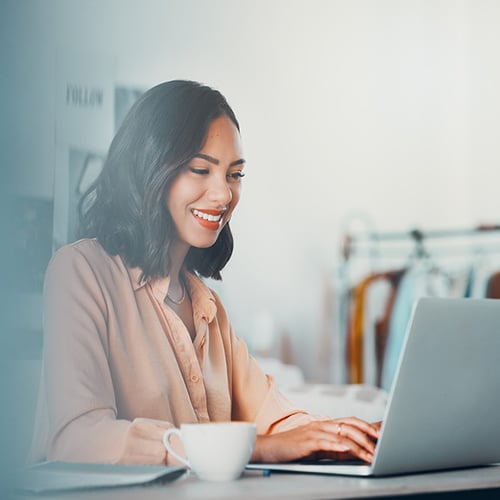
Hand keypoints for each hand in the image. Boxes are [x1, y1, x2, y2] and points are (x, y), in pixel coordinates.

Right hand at [251, 417, 380, 463]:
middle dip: (367, 434)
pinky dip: (340, 446)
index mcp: (325, 424)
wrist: (270, 448)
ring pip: (342, 434)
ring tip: (370, 455)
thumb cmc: (293, 448)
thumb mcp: (317, 447)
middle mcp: (321, 424)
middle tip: (380, 444)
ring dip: (359, 445)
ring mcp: (314, 431)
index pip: (349, 421)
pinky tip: (349, 451)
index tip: (380, 434)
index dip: (366, 425)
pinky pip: (327, 442)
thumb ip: (334, 446)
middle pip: (349, 425)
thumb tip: (353, 451)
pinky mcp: (308, 442)